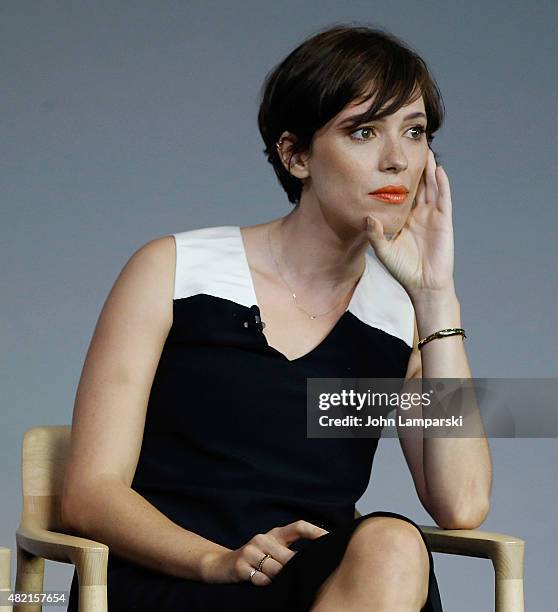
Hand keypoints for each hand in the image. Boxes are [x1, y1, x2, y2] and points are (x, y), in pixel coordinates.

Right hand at [200, 520, 328, 585]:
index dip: (315, 532)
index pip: (298, 526)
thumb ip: (288, 551)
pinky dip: (266, 584)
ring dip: (282, 579)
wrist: (220, 565)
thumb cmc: (252, 560)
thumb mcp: (270, 551)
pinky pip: (262, 579)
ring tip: (283, 584)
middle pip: (290, 555)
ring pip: (277, 569)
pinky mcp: (241, 565)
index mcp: (274, 534)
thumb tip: (315, 558)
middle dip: (299, 567)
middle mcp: (263, 539)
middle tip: (311, 576)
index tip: (330, 539)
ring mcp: (251, 551)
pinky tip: (265, 585)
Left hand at [365, 148, 454, 295]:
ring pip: (430, 187)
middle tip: (407, 147)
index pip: (399, 194)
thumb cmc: (403, 269)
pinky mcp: (443, 220)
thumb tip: (366, 218)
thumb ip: (375, 234)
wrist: (423, 284)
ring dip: (428, 169)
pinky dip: (441, 184)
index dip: (395, 179)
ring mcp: (432, 215)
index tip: (385, 163)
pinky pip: (443, 198)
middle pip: (417, 185)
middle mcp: (418, 214)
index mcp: (403, 219)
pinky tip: (438, 170)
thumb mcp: (384, 250)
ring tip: (425, 150)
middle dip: (413, 168)